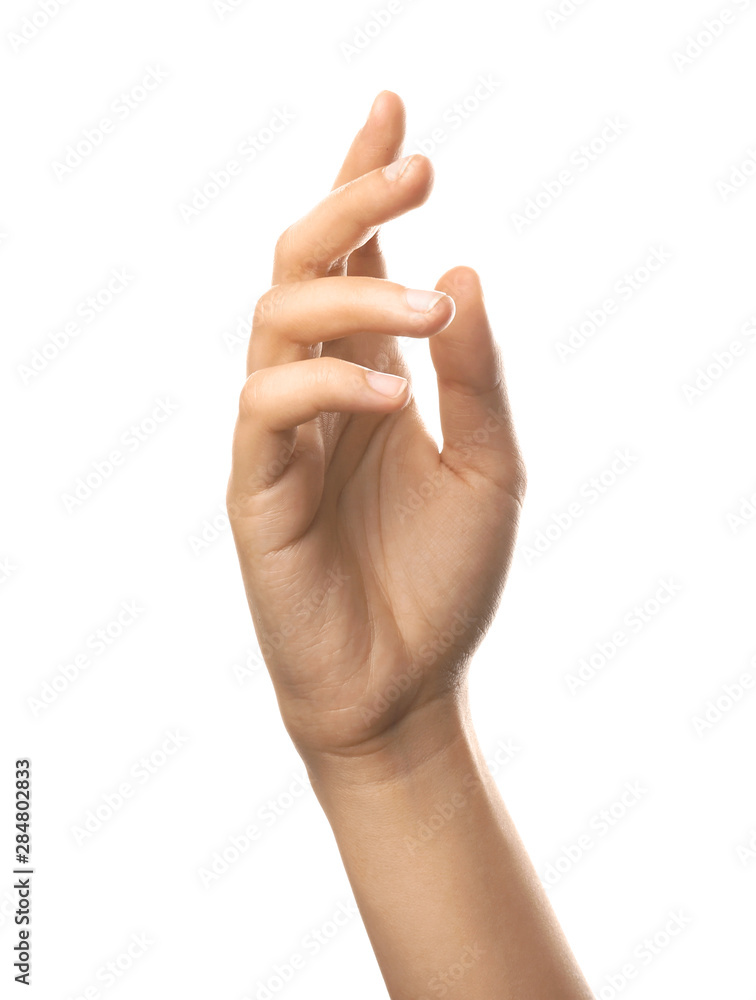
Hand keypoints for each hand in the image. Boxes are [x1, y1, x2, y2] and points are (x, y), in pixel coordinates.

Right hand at [227, 91, 525, 767]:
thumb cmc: (444, 581)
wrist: (405, 685)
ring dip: (353, 295)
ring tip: (430, 309)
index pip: (356, 262)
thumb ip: (476, 378)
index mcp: (374, 378)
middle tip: (414, 162)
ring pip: (278, 319)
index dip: (366, 186)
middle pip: (304, 264)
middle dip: (352, 203)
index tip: (392, 109)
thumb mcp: (490, 469)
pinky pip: (270, 408)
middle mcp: (321, 392)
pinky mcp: (255, 486)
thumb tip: (462, 271)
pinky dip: (329, 386)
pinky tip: (394, 400)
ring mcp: (281, 435)